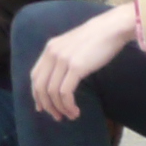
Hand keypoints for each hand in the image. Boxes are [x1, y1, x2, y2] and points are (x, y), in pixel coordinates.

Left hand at [29, 5, 135, 119]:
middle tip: (57, 117)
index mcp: (50, 48)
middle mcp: (52, 53)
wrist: (111, 29)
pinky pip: (65, 92)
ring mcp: (63, 60)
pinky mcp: (76, 67)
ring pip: (52, 92)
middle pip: (41, 87)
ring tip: (71, 116)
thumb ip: (62, 58)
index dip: (36, 94)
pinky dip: (68, 105)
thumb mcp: (72, 46)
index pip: (35, 76)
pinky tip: (75, 111)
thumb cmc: (96, 39)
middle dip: (47, 105)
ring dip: (60, 108)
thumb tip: (59, 79)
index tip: (42, 108)